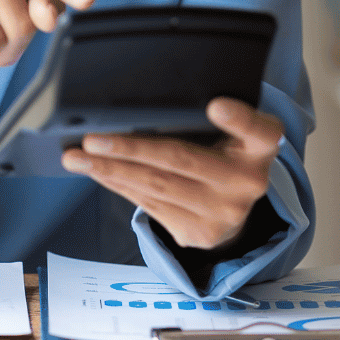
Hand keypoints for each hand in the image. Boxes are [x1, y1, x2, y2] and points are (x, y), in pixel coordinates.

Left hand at [62, 97, 282, 251]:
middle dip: (130, 149)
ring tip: (79, 158)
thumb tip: (137, 106)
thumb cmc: (226, 154)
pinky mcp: (198, 234)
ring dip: (111, 171)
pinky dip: (120, 186)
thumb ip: (204, 117)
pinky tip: (99, 174)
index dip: (238, 118)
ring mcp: (223, 214)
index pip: (258, 130)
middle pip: (182, 160)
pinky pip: (149, 206)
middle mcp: (248, 183)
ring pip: (158, 187)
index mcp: (260, 148)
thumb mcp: (233, 133)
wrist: (237, 210)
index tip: (215, 105)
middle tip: (93, 140)